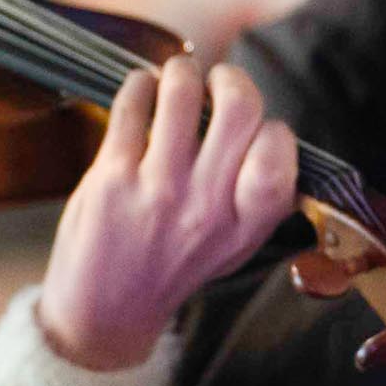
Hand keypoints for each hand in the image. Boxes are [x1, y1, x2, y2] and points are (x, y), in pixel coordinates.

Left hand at [34, 59, 301, 371]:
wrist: (105, 313)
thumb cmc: (172, 268)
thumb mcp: (232, 248)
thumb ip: (259, 201)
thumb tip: (276, 136)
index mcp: (244, 224)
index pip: (280, 155)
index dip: (273, 129)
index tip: (254, 129)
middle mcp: (207, 206)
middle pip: (240, 107)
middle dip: (230, 78)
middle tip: (216, 83)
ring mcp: (158, 189)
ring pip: (182, 91)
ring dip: (181, 71)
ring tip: (176, 80)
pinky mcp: (112, 177)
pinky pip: (133, 102)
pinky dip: (139, 84)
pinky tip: (141, 93)